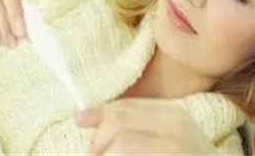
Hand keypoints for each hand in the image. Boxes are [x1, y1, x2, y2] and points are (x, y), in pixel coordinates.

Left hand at [75, 98, 218, 155]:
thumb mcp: (173, 136)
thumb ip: (140, 124)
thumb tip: (87, 118)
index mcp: (174, 115)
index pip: (125, 107)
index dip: (98, 113)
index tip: (79, 120)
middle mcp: (175, 127)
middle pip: (117, 124)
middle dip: (98, 143)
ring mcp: (173, 147)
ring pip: (119, 146)